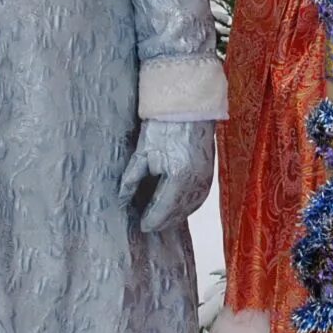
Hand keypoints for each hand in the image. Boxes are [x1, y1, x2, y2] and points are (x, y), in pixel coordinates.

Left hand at [120, 119, 217, 234]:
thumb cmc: (164, 125)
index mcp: (177, 178)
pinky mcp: (209, 174)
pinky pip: (198, 199)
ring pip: (189, 208)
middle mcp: (195, 183)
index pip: (162, 210)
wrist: (189, 106)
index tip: (141, 226)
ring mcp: (205, 180)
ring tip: (159, 218)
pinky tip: (175, 206)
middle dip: (162, 221)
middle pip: (177, 213)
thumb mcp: (142, 152)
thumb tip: (122, 200)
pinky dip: (186, 206)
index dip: (151, 221)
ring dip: (174, 216)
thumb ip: (132, 179)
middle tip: (147, 224)